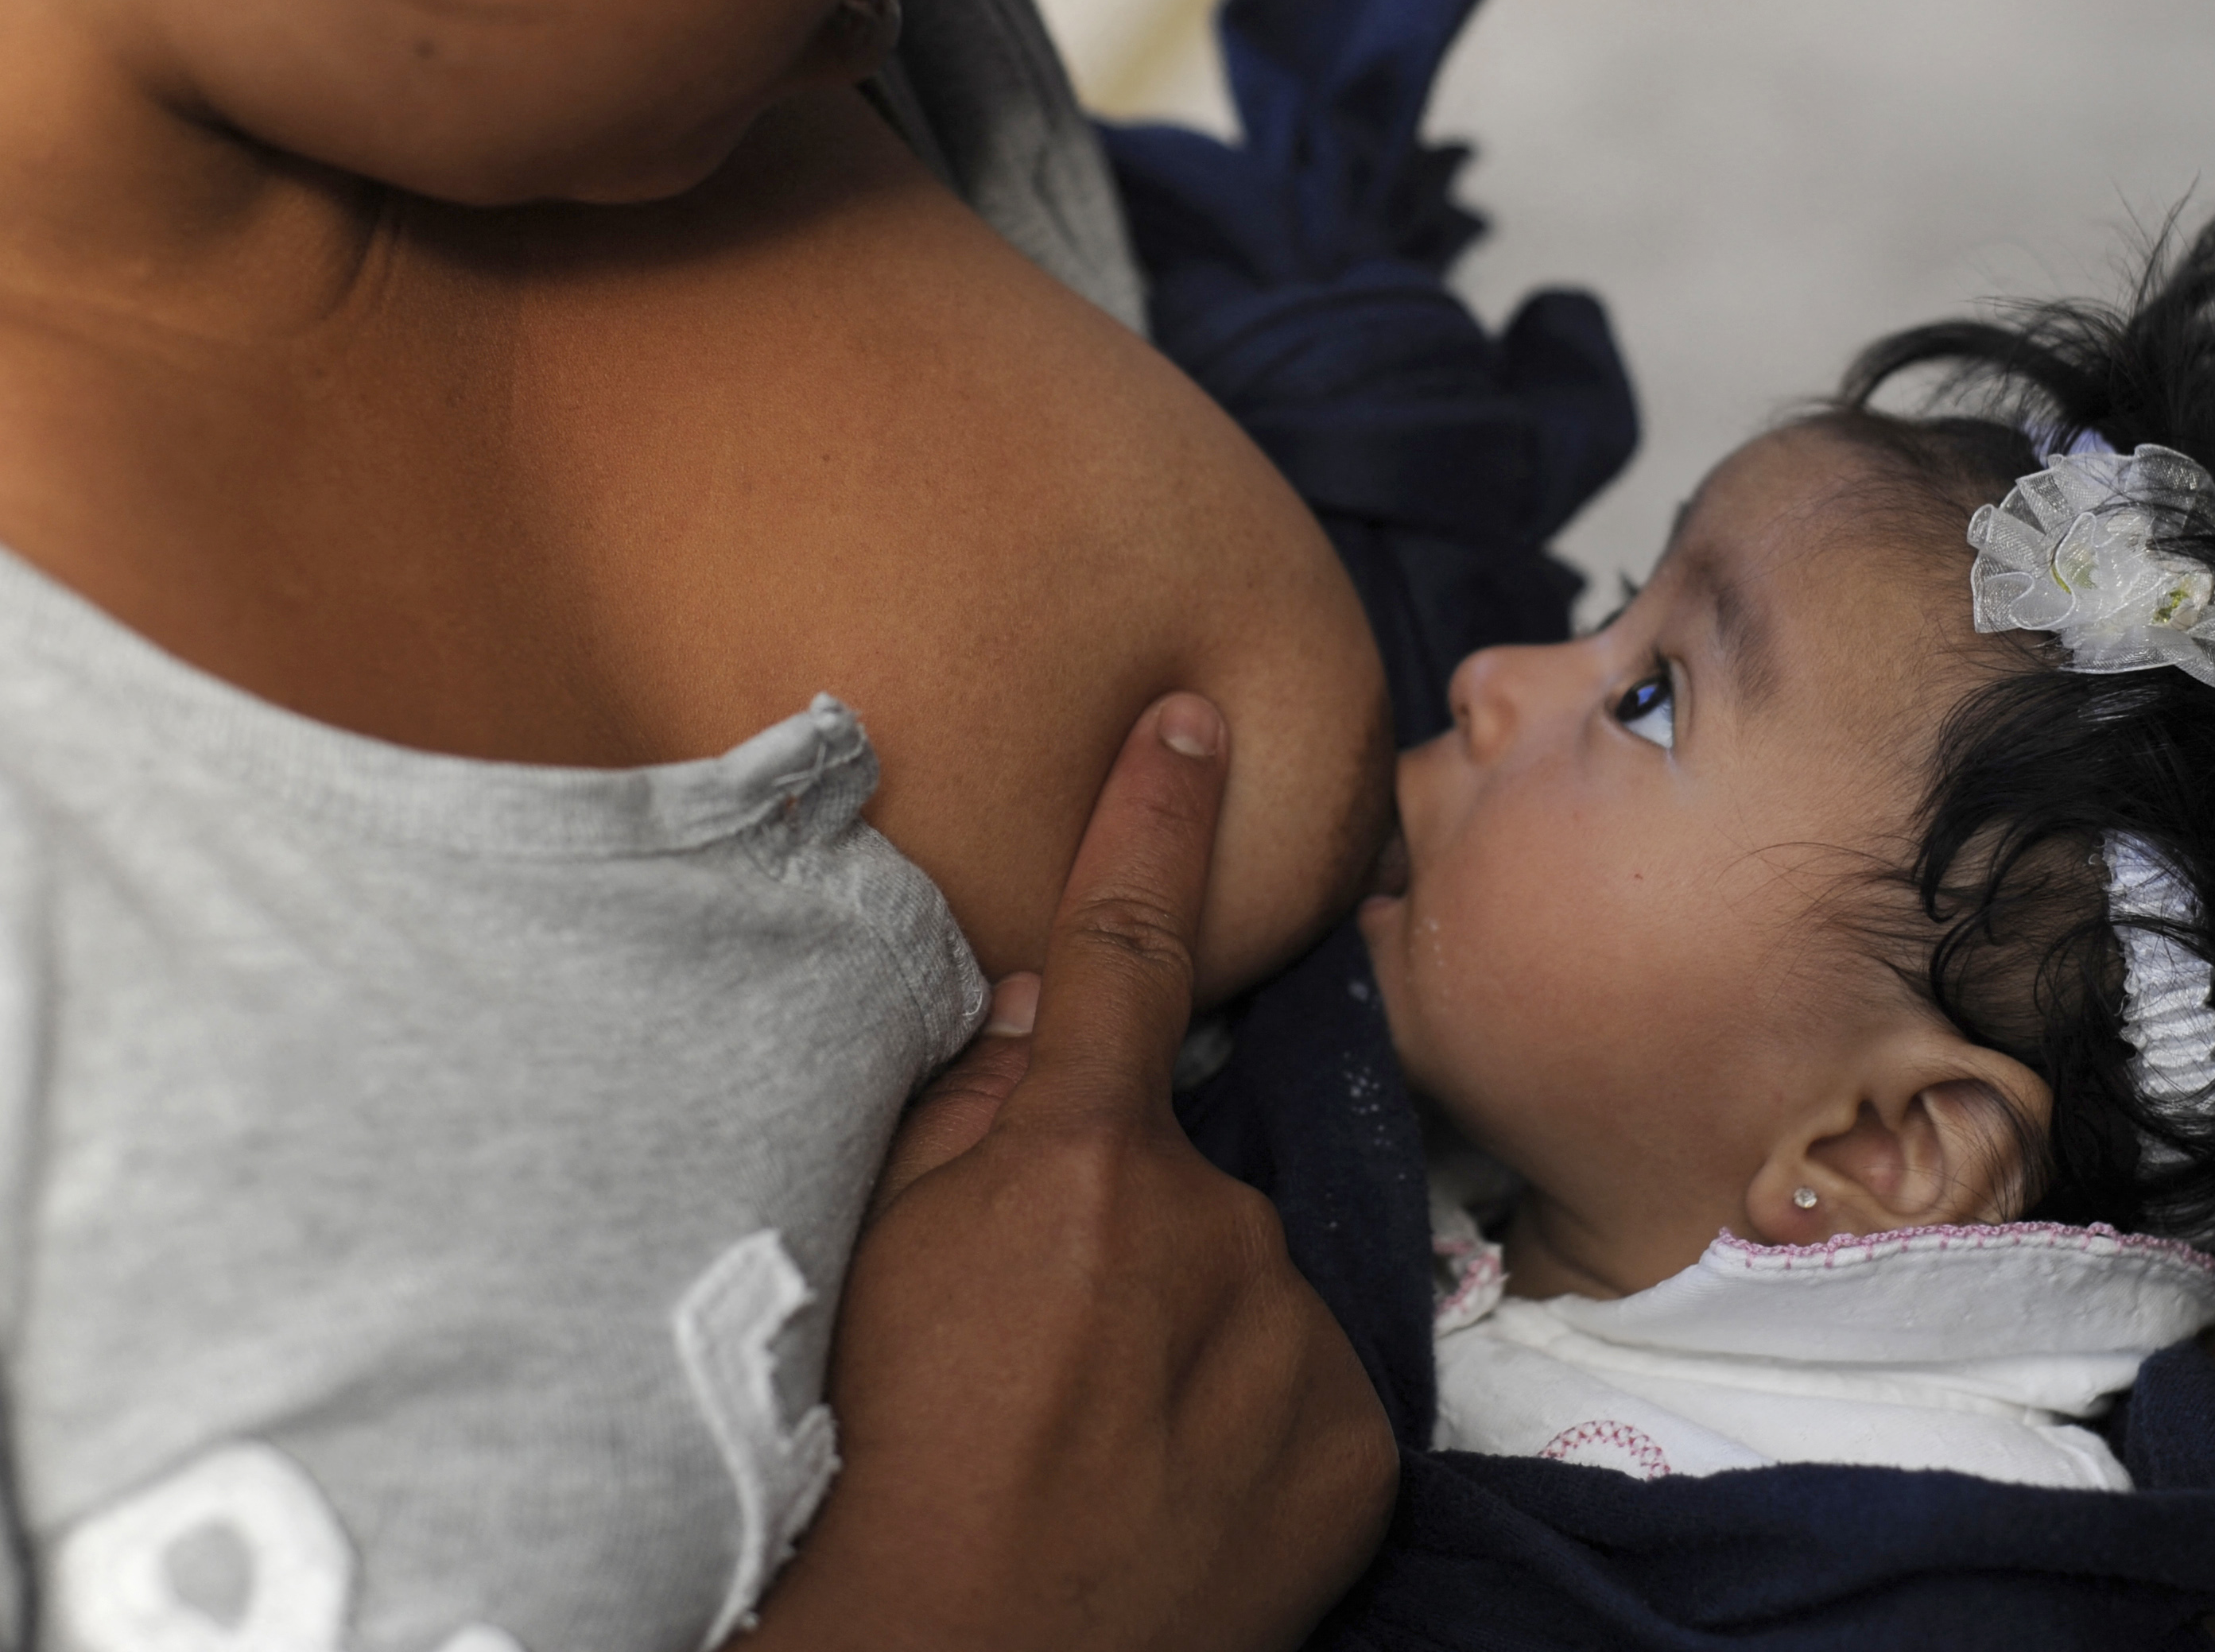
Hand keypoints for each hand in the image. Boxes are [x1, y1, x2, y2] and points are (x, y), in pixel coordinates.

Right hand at [755, 693, 1396, 1651]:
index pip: (1128, 946)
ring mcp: (1297, 1349)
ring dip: (1188, 1333)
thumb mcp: (857, 1275)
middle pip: (1177, 1175)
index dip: (1156, 815)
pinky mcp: (1358, 1457)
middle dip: (1121, 1230)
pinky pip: (1304, 1387)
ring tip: (1094, 1448)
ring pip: (1245, 1285)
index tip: (1195, 718)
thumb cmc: (861, 1483)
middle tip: (1033, 1360)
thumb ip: (958, 1118)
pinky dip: (1249, 1423)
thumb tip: (1047, 1001)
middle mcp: (1214, 1236)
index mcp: (1077, 1172)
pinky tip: (1170, 1497)